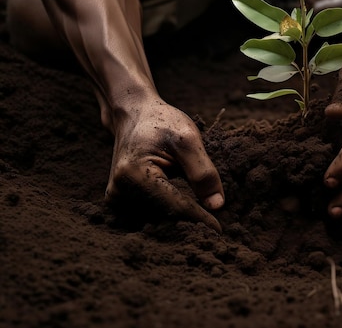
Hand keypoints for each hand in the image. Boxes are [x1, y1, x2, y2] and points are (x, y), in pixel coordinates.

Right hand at [104, 97, 223, 231]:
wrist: (133, 115)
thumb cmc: (161, 122)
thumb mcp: (188, 139)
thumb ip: (203, 172)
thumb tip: (217, 205)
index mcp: (134, 175)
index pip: (175, 207)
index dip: (200, 219)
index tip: (220, 232)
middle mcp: (119, 191)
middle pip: (166, 216)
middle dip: (191, 221)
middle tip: (215, 231)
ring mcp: (116, 199)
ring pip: (159, 218)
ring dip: (180, 218)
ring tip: (201, 218)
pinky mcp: (119, 201)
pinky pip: (151, 214)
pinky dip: (169, 214)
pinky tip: (184, 211)